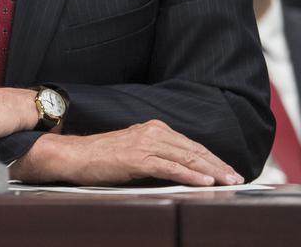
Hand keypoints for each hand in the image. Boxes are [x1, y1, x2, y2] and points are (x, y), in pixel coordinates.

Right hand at [10, 120, 244, 186]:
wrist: (73, 155)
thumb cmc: (100, 156)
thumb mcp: (133, 149)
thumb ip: (155, 153)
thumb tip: (179, 167)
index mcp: (152, 128)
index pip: (190, 144)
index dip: (211, 157)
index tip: (227, 169)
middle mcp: (151, 132)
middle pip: (193, 150)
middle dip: (218, 165)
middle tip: (236, 177)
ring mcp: (145, 144)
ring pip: (186, 158)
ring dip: (211, 171)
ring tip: (228, 181)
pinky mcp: (137, 158)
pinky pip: (170, 167)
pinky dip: (190, 175)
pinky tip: (205, 181)